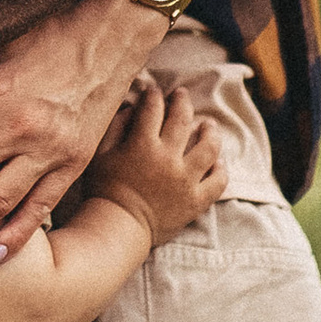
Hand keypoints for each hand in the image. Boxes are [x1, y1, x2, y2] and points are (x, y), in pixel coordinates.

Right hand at [86, 80, 225, 245]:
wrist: (118, 229)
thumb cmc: (104, 191)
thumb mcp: (100, 155)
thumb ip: (115, 127)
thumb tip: (132, 109)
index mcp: (142, 145)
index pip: (152, 109)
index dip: (154, 95)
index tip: (154, 91)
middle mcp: (168, 159)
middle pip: (183, 120)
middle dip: (182, 102)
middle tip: (181, 95)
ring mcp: (186, 180)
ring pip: (209, 147)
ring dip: (210, 131)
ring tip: (208, 125)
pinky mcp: (196, 201)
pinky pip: (218, 181)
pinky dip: (220, 168)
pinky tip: (217, 161)